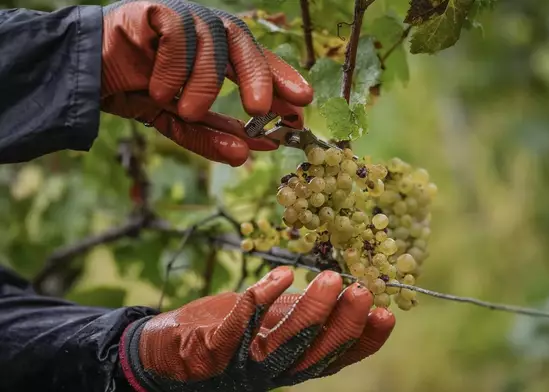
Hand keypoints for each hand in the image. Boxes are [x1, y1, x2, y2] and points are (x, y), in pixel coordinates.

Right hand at [100, 1, 312, 165]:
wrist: (84, 75)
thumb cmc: (136, 90)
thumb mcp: (179, 121)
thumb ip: (210, 135)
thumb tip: (247, 154)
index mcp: (216, 53)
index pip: (257, 61)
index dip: (282, 81)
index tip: (301, 108)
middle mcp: (204, 31)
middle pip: (243, 41)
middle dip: (258, 75)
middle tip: (261, 109)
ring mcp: (181, 17)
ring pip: (212, 37)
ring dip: (205, 80)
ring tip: (188, 109)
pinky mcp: (153, 10)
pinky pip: (176, 32)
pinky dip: (174, 66)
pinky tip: (160, 89)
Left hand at [119, 267, 395, 391]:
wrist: (165, 352)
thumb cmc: (224, 333)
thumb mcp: (270, 324)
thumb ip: (300, 314)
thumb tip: (343, 288)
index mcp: (289, 364)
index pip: (334, 358)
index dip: (363, 341)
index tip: (386, 312)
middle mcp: (269, 372)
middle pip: (313, 354)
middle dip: (341, 323)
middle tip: (361, 290)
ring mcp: (239, 366)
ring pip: (282, 345)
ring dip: (309, 311)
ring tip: (331, 278)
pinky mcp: (209, 353)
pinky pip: (236, 328)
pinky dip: (259, 302)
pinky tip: (281, 275)